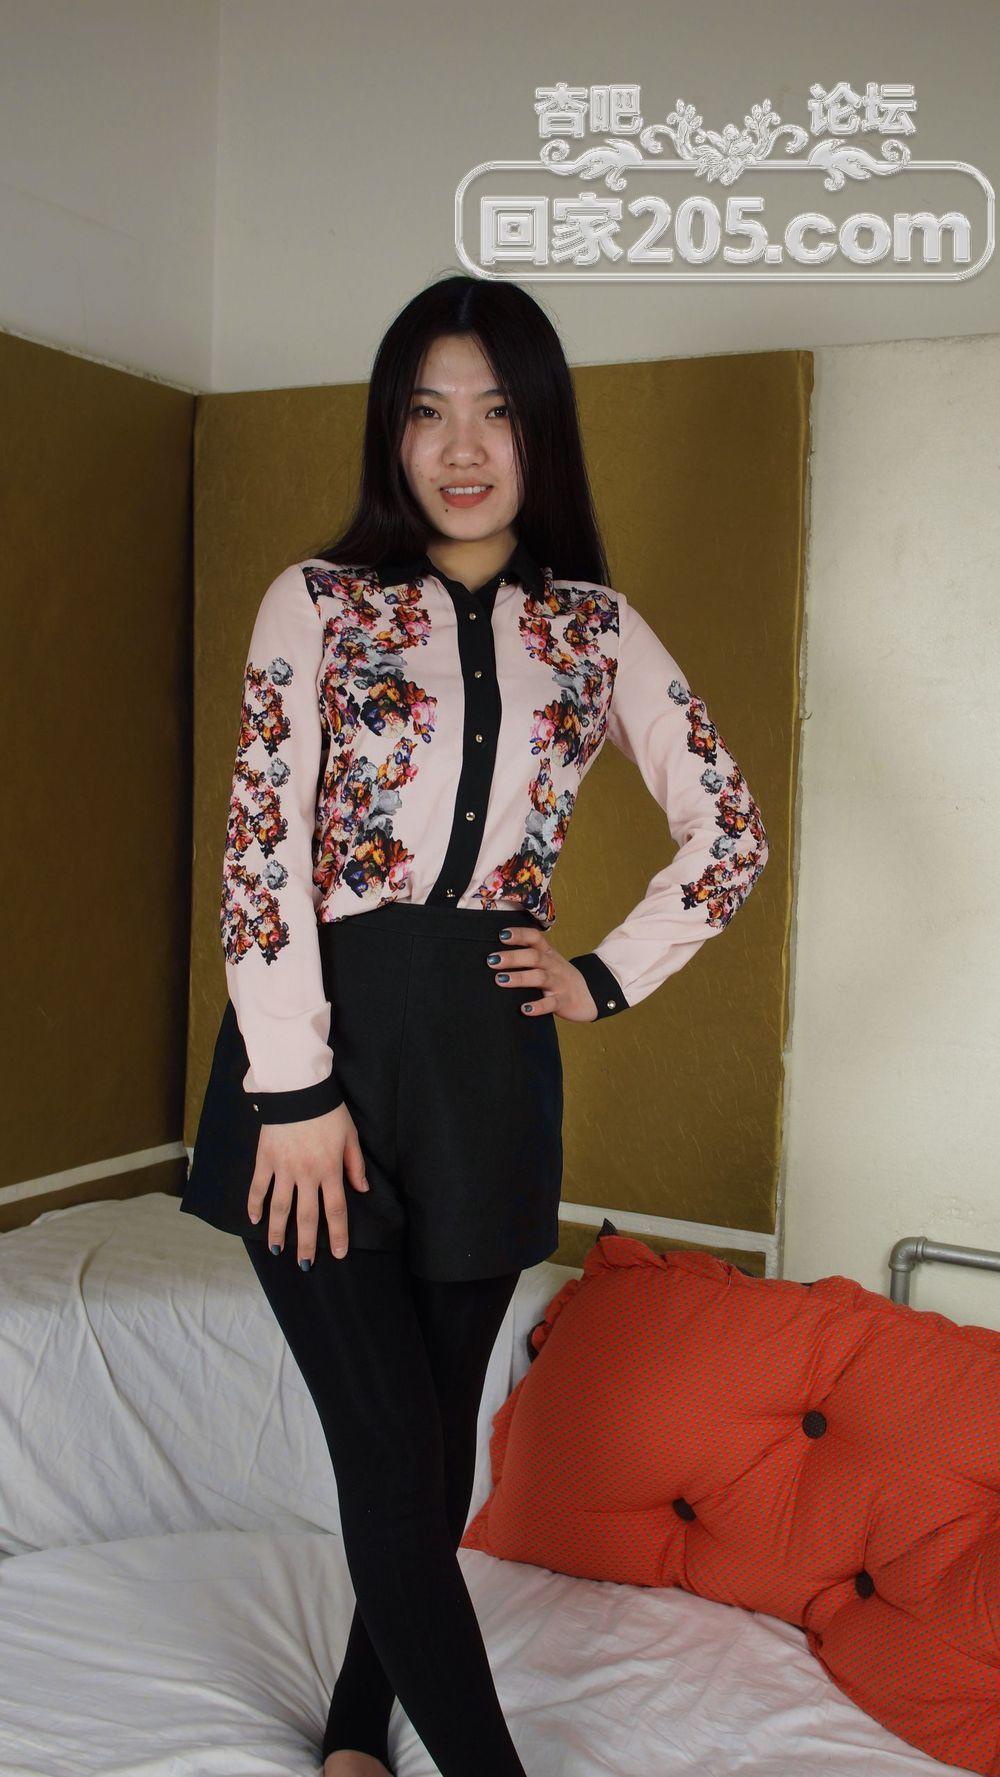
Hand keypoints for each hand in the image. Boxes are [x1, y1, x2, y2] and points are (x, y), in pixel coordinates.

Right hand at [247, 1102, 368, 1264]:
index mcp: (330, 1170)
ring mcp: (283, 1169)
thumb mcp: (350, 1136)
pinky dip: (254, 1204)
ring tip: (278, 1251)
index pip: (335, 1210)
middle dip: (306, 1245)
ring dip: (279, 1232)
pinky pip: (258, 1187)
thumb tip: (362, 1189)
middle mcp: (307, 1175)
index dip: (337, 1235)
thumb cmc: (328, 1111)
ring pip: (280, 1208)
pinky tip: (254, 1220)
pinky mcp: (265, 1159)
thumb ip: (355, 1165)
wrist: (298, 1089)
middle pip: (307, 1217)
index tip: (337, 1254)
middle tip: (305, 1266)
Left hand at [486, 926, 598, 1021]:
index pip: (535, 938)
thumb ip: (528, 957)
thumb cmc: (559, 978)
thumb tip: (495, 957)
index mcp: (548, 954)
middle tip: (492, 960)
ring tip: (500, 979)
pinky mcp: (563, 1001)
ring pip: (540, 977)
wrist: (590, 996)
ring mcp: (559, 983)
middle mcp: (553, 965)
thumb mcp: (548, 963)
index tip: (502, 934)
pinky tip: (524, 1009)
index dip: (520, 934)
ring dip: (520, 978)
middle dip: (513, 957)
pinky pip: (551, 1004)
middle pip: (534, 956)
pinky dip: (538, 1006)